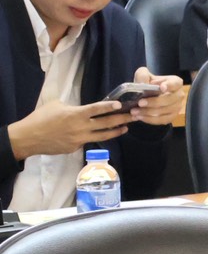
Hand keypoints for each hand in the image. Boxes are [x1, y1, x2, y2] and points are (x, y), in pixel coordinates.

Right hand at [7, 99, 131, 160]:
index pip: (97, 109)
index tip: (121, 105)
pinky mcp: (75, 148)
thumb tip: (82, 109)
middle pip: (106, 123)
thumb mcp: (56, 105)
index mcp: (76, 114)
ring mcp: (79, 139)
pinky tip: (97, 134)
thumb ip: (73, 106)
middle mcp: (81, 127)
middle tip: (134, 116)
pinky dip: (93, 137)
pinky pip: (87, 141)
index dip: (110, 106)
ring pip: (103, 136)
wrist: (28, 138)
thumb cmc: (40, 118)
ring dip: (116, 131)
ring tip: (125, 128)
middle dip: (122, 119)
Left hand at [128, 67, 185, 126]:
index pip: (175, 84)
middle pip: (170, 100)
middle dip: (154, 102)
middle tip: (140, 103)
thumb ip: (142, 76)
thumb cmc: (148, 83)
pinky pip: (163, 120)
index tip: (161, 88)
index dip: (169, 86)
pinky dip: (150, 120)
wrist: (148, 94)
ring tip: (135, 111)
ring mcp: (177, 107)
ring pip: (165, 111)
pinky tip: (140, 117)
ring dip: (149, 112)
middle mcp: (179, 95)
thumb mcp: (143, 75)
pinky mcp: (172, 117)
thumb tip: (143, 84)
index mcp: (175, 82)